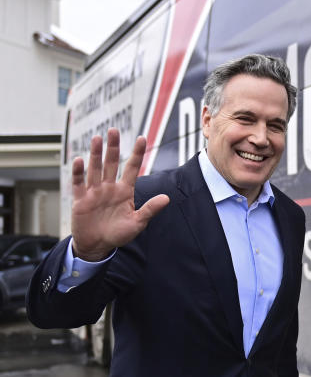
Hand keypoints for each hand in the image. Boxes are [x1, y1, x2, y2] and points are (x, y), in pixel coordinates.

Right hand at [71, 128, 168, 260]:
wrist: (97, 246)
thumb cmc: (118, 234)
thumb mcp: (137, 223)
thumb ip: (150, 210)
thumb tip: (166, 198)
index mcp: (125, 191)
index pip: (131, 168)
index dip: (137, 153)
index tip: (142, 138)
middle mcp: (110, 187)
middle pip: (112, 163)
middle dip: (113, 147)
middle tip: (113, 130)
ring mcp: (95, 192)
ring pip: (95, 169)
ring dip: (95, 154)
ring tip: (97, 138)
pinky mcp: (80, 200)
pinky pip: (78, 183)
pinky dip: (78, 172)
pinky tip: (79, 160)